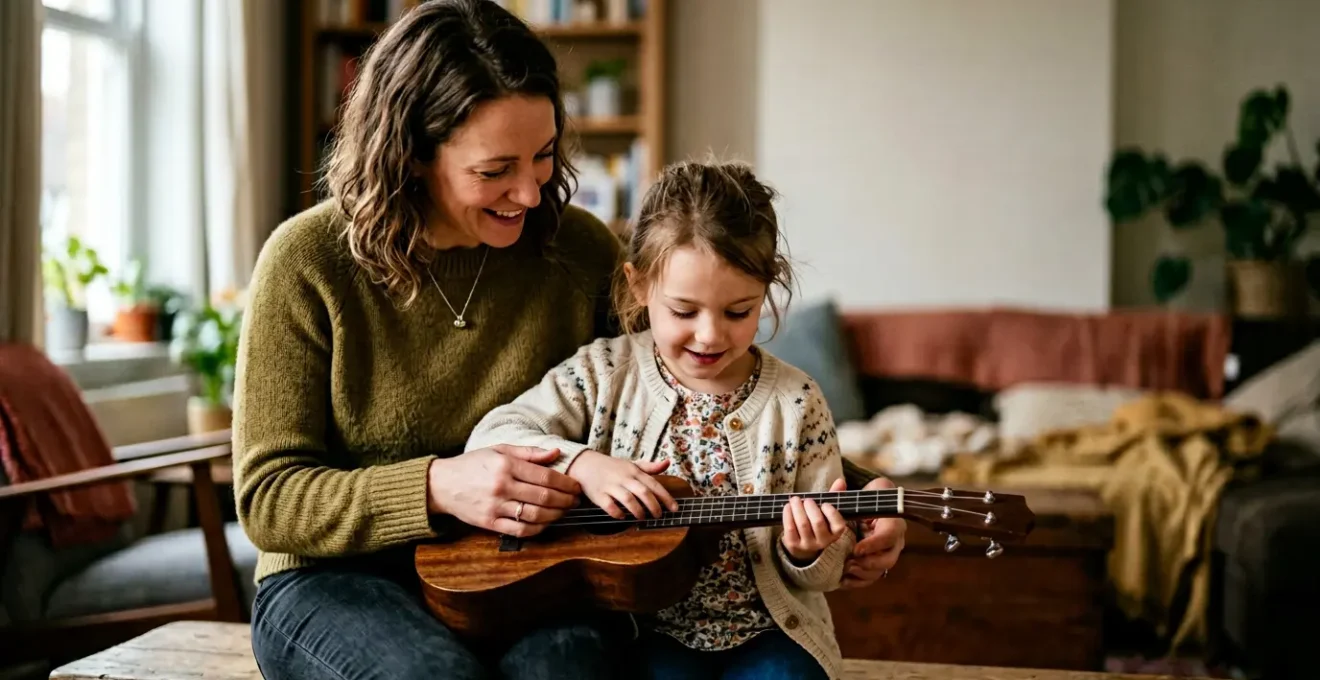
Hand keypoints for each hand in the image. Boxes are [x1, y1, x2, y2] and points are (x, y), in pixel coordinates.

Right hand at [427, 444, 581, 536]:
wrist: (441, 484)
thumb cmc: (472, 465)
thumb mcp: (499, 450)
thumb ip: (529, 452)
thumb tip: (556, 452)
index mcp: (506, 465)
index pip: (545, 476)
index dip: (565, 483)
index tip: (576, 486)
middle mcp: (502, 486)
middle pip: (544, 497)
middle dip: (565, 500)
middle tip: (575, 501)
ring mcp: (495, 506)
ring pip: (535, 515)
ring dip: (556, 515)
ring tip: (564, 512)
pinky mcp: (489, 523)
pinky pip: (520, 530)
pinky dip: (537, 528)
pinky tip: (546, 523)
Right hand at [566, 451, 678, 519]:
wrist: (586, 464)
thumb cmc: (613, 467)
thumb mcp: (632, 465)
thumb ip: (650, 467)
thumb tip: (667, 463)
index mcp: (634, 471)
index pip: (653, 485)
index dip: (665, 497)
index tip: (674, 508)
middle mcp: (624, 478)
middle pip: (643, 493)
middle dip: (653, 506)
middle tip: (658, 515)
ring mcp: (611, 486)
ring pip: (628, 500)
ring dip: (637, 511)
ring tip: (642, 517)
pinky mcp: (599, 495)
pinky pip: (610, 506)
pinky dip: (618, 513)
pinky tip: (623, 517)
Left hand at [780, 478, 848, 562]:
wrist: (803, 545)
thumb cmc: (818, 522)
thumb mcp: (826, 511)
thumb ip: (834, 496)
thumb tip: (840, 481)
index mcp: (835, 533)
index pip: (838, 525)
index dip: (831, 513)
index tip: (825, 503)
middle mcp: (823, 541)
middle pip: (817, 522)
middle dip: (811, 508)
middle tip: (807, 500)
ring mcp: (808, 544)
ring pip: (803, 524)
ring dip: (797, 508)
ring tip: (795, 500)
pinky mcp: (794, 545)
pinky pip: (790, 528)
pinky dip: (788, 515)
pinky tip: (787, 507)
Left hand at [840, 475, 906, 587]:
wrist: (874, 506)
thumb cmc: (866, 498)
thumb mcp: (861, 493)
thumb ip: (849, 492)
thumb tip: (839, 483)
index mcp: (893, 521)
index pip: (889, 536)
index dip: (873, 545)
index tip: (856, 549)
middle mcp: (895, 540)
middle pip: (889, 559)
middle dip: (868, 564)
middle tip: (850, 562)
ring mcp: (888, 553)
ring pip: (882, 571)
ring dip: (862, 573)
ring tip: (844, 570)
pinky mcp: (879, 562)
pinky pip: (873, 577)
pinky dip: (858, 581)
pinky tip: (843, 580)